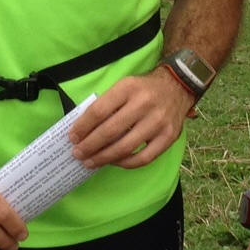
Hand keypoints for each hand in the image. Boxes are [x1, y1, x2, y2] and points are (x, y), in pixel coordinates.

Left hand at [69, 68, 191, 170]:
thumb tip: (83, 129)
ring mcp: (158, 122)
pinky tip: (114, 162)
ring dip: (104, 158)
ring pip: (125, 147)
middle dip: (90, 146)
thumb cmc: (143, 89)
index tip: (72, 137)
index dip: (83, 127)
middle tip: (78, 154)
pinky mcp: (169, 137)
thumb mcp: (124, 86)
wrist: (177, 87)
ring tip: (90, 162)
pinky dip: (126, 163)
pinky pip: (144, 158)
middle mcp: (144, 104)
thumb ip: (106, 104)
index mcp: (128, 88)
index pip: (99, 111)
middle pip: (110, 131)